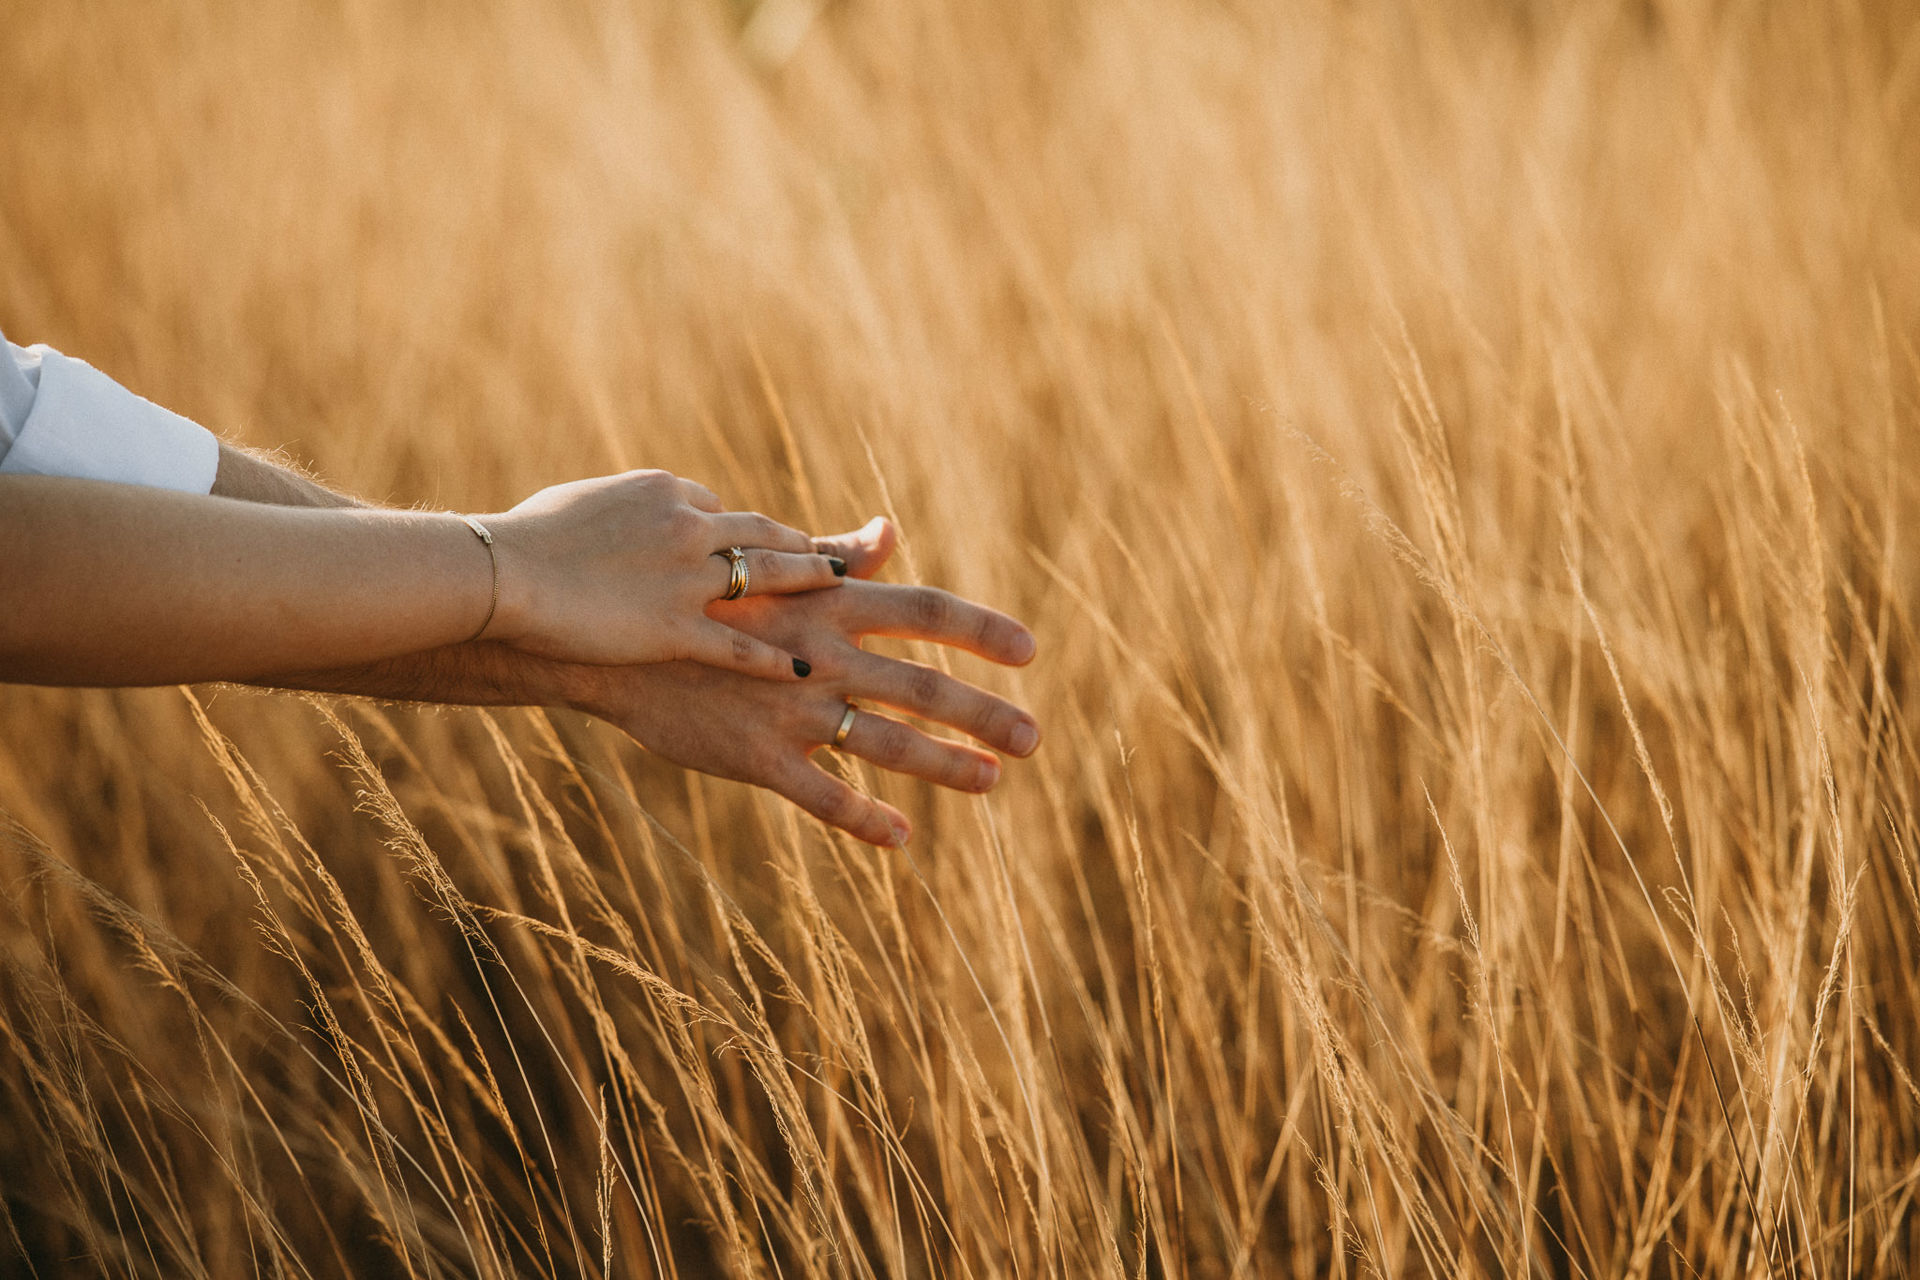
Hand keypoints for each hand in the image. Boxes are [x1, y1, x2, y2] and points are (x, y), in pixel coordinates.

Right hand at [484, 469, 846, 675]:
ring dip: (809, 581)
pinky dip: (776, 659)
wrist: (502, 572)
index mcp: (664, 492)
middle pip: (760, 534)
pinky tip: (802, 669)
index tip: (755, 539)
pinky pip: (740, 647)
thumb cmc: (525, 538)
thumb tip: (626, 514)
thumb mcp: (580, 503)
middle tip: (829, 555)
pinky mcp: (676, 630)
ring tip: (839, 586)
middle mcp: (688, 528)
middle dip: (798, 544)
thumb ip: (617, 509)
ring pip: (767, 579)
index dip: (735, 526)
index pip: (716, 505)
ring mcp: (688, 581)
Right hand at [577, 518, 1038, 845]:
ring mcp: (790, 709)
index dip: (980, 630)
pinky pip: (820, 795)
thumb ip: (836, 557)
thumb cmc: (698, 600)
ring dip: (945, 765)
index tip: (1030, 650)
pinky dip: (862, 818)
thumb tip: (889, 531)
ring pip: (884, 744)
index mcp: (829, 605)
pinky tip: (901, 838)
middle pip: (921, 686)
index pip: (923, 611)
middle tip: (1035, 736)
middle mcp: (821, 656)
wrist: (611, 645)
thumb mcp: (766, 568)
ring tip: (994, 781)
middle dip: (983, 713)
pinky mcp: (756, 755)